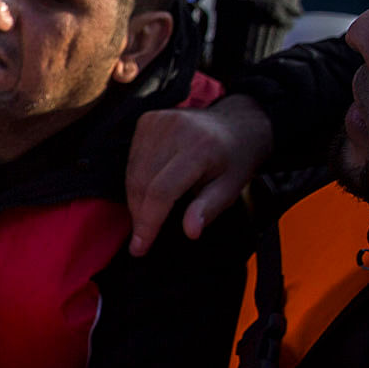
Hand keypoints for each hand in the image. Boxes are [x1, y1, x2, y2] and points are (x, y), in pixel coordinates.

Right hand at [124, 95, 273, 256]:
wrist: (237, 122)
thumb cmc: (236, 160)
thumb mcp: (232, 188)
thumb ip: (208, 208)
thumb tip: (190, 231)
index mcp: (201, 148)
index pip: (161, 191)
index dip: (148, 222)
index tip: (139, 248)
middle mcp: (177, 129)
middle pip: (142, 183)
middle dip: (140, 215)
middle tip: (143, 237)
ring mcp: (159, 121)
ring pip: (132, 173)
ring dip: (135, 200)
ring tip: (147, 215)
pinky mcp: (148, 120)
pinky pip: (131, 159)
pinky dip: (135, 180)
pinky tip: (148, 190)